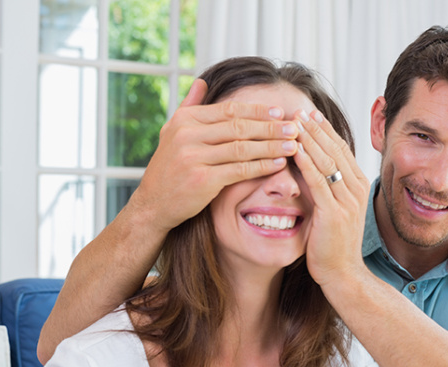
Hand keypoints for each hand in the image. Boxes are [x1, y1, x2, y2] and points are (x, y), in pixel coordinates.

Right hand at [128, 79, 300, 233]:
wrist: (153, 204)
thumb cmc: (168, 168)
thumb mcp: (171, 132)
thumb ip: (189, 106)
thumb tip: (202, 82)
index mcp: (185, 120)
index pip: (229, 111)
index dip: (257, 111)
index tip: (279, 112)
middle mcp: (187, 135)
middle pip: (239, 127)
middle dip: (270, 127)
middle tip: (294, 127)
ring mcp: (194, 157)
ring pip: (243, 148)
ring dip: (271, 146)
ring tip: (292, 145)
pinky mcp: (202, 180)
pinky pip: (240, 170)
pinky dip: (262, 166)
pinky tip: (278, 164)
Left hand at [293, 109, 370, 286]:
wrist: (343, 273)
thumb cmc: (333, 243)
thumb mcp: (335, 209)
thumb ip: (329, 187)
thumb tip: (313, 167)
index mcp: (358, 185)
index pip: (340, 149)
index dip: (324, 130)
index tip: (308, 113)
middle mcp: (356, 189)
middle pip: (334, 149)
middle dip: (315, 128)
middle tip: (297, 110)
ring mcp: (347, 201)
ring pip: (326, 161)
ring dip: (308, 139)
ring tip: (292, 122)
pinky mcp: (334, 213)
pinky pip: (318, 181)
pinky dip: (305, 162)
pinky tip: (293, 148)